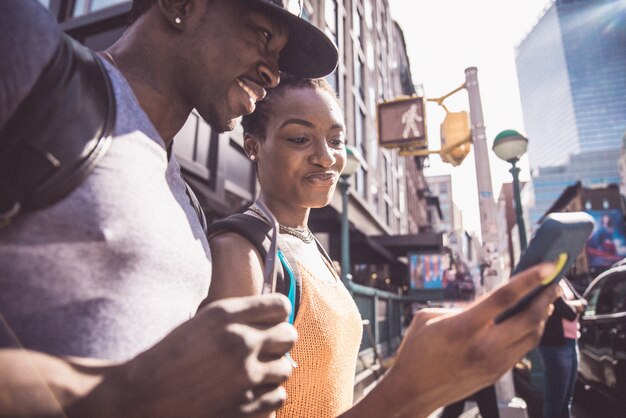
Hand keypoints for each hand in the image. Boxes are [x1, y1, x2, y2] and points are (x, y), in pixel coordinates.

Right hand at [76, 294, 295, 416]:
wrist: (141, 399)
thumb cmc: (168, 358)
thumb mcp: (200, 323)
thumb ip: (237, 317)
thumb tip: (273, 320)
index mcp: (226, 317)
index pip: (279, 307)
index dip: (276, 314)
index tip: (270, 322)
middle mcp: (240, 343)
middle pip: (288, 336)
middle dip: (278, 341)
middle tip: (264, 349)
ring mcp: (245, 378)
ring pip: (285, 369)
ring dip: (272, 371)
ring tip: (251, 374)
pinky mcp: (246, 408)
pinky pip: (277, 397)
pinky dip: (266, 396)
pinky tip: (247, 394)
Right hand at [346, 263, 559, 417]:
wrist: (412, 390)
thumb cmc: (416, 351)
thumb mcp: (429, 317)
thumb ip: (459, 307)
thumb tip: (484, 303)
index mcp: (464, 327)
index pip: (504, 297)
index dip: (529, 280)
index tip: (547, 268)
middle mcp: (484, 346)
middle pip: (529, 318)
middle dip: (546, 297)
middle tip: (554, 281)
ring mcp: (494, 362)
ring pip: (532, 335)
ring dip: (543, 315)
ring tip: (546, 299)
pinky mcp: (497, 373)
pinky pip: (523, 348)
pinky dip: (531, 331)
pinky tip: (530, 321)